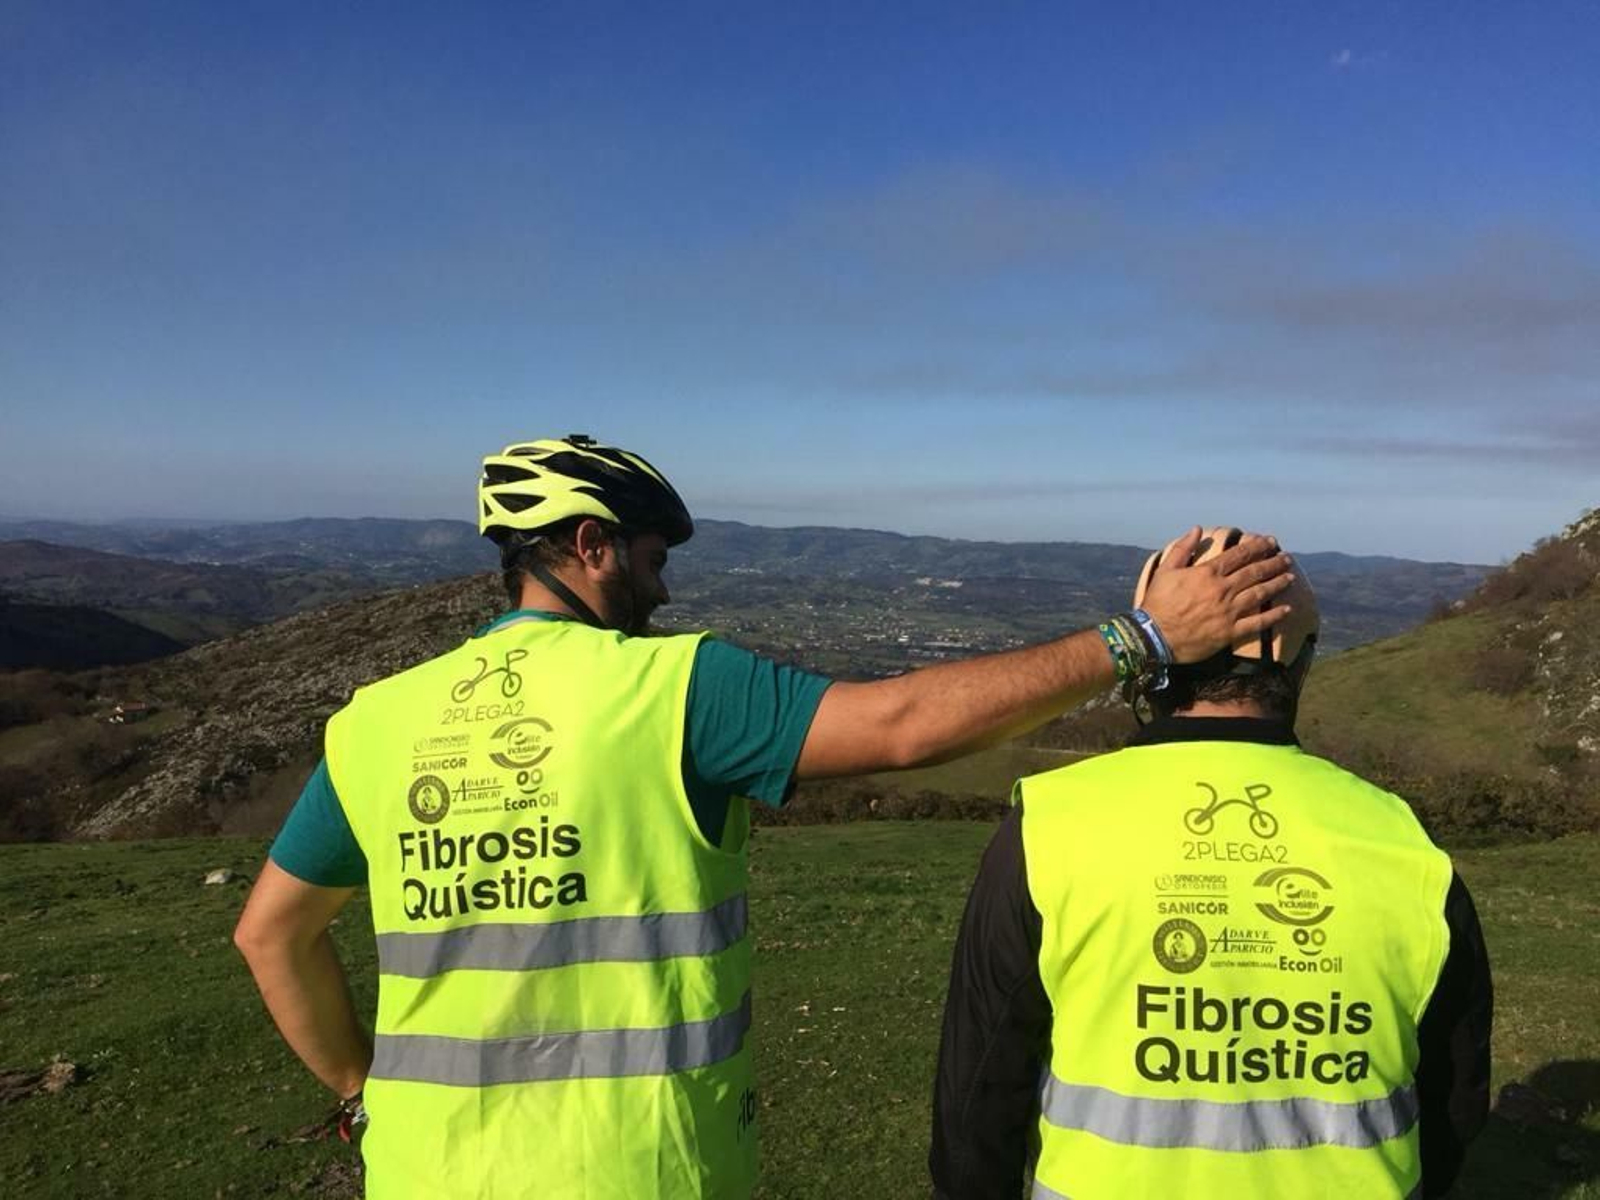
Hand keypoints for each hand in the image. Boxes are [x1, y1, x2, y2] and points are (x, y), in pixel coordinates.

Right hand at [1139, 528, 1293, 663]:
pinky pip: (1257, 623)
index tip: (1270, 542)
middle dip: (1273, 563)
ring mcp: (1228, 611)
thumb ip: (1182, 549)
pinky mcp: (1230, 632)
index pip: (1238, 555)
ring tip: (1290, 577)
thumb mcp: (1164, 571)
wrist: (1154, 636)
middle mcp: (1222, 590)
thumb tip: (1196, 529)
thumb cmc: (1157, 603)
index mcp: (1207, 574)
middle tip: (1286, 558)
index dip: (1257, 547)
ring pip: (1259, 594)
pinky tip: (1287, 609)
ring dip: (1277, 584)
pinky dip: (1274, 616)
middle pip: (1254, 572)